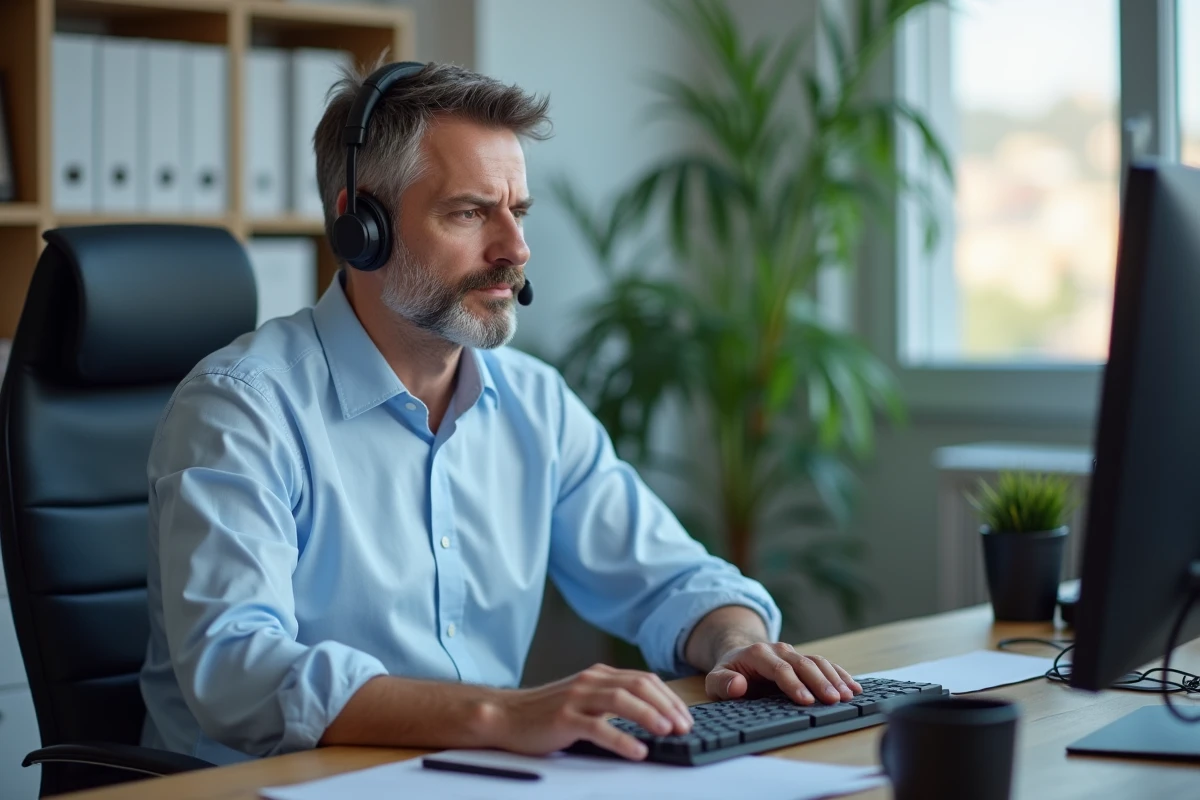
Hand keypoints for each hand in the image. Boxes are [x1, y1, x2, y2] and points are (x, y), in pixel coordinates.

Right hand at [488, 663, 693, 760]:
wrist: (506, 716)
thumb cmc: (546, 712)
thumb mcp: (584, 698)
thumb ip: (612, 701)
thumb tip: (652, 716)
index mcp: (599, 675)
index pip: (644, 680)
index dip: (669, 697)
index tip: (685, 717)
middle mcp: (590, 681)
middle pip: (638, 685)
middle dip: (666, 706)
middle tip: (684, 726)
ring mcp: (576, 698)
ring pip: (621, 700)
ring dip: (649, 715)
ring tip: (667, 732)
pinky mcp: (564, 718)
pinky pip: (598, 727)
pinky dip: (621, 739)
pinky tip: (637, 750)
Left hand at [705, 641, 861, 705]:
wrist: (738, 657)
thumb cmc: (728, 674)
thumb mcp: (715, 680)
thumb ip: (723, 683)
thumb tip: (739, 685)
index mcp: (758, 654)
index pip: (779, 669)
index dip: (794, 685)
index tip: (806, 701)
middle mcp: (779, 650)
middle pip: (803, 664)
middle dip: (820, 682)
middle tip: (834, 700)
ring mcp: (794, 653)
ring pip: (818, 662)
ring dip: (834, 678)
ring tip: (848, 696)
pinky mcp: (804, 660)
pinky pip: (825, 664)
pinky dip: (841, 674)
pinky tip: (854, 687)